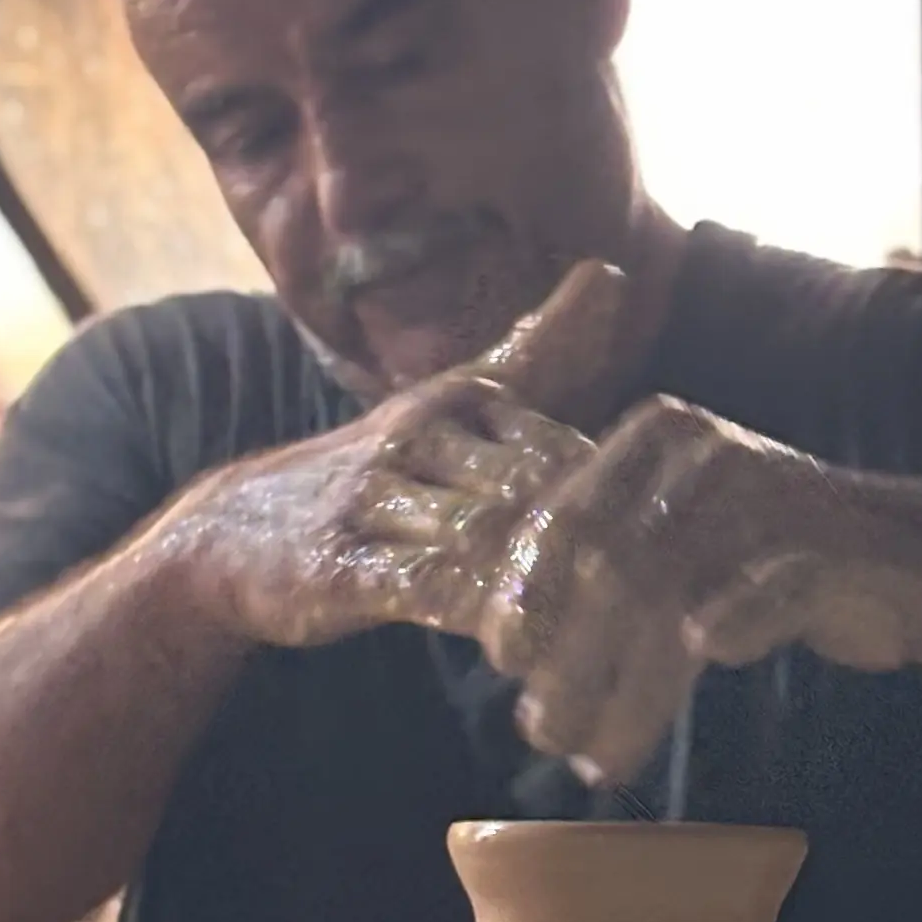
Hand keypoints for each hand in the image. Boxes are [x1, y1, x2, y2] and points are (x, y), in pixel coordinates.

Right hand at [175, 260, 629, 655]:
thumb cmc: (374, 474)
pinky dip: (484, 618)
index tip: (685, 540)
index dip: (631, 497)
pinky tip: (532, 649)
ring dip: (557, 586)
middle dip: (606, 543)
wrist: (235, 533)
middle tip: (673, 594)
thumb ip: (538, 351)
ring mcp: (377, 503)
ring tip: (625, 627)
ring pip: (486, 538)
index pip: (567, 447)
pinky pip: (427, 589)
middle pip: (535, 490)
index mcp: (459, 401)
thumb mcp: (455, 401)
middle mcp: (419, 440)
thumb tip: (610, 272)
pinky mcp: (342, 567)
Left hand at [456, 393, 919, 788]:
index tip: (504, 662)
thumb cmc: (757, 561)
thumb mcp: (670, 545)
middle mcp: (704, 451)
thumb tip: (502, 650)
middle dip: (573, 659)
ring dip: (633, 686)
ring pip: (680, 590)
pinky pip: (777, 585)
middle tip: (545, 733)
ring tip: (602, 755)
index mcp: (653, 438)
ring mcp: (772, 490)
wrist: (896, 560)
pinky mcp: (834, 541)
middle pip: (615, 562)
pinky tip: (710, 657)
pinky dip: (742, 620)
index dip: (528, 591)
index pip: (567, 517)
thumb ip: (598, 571)